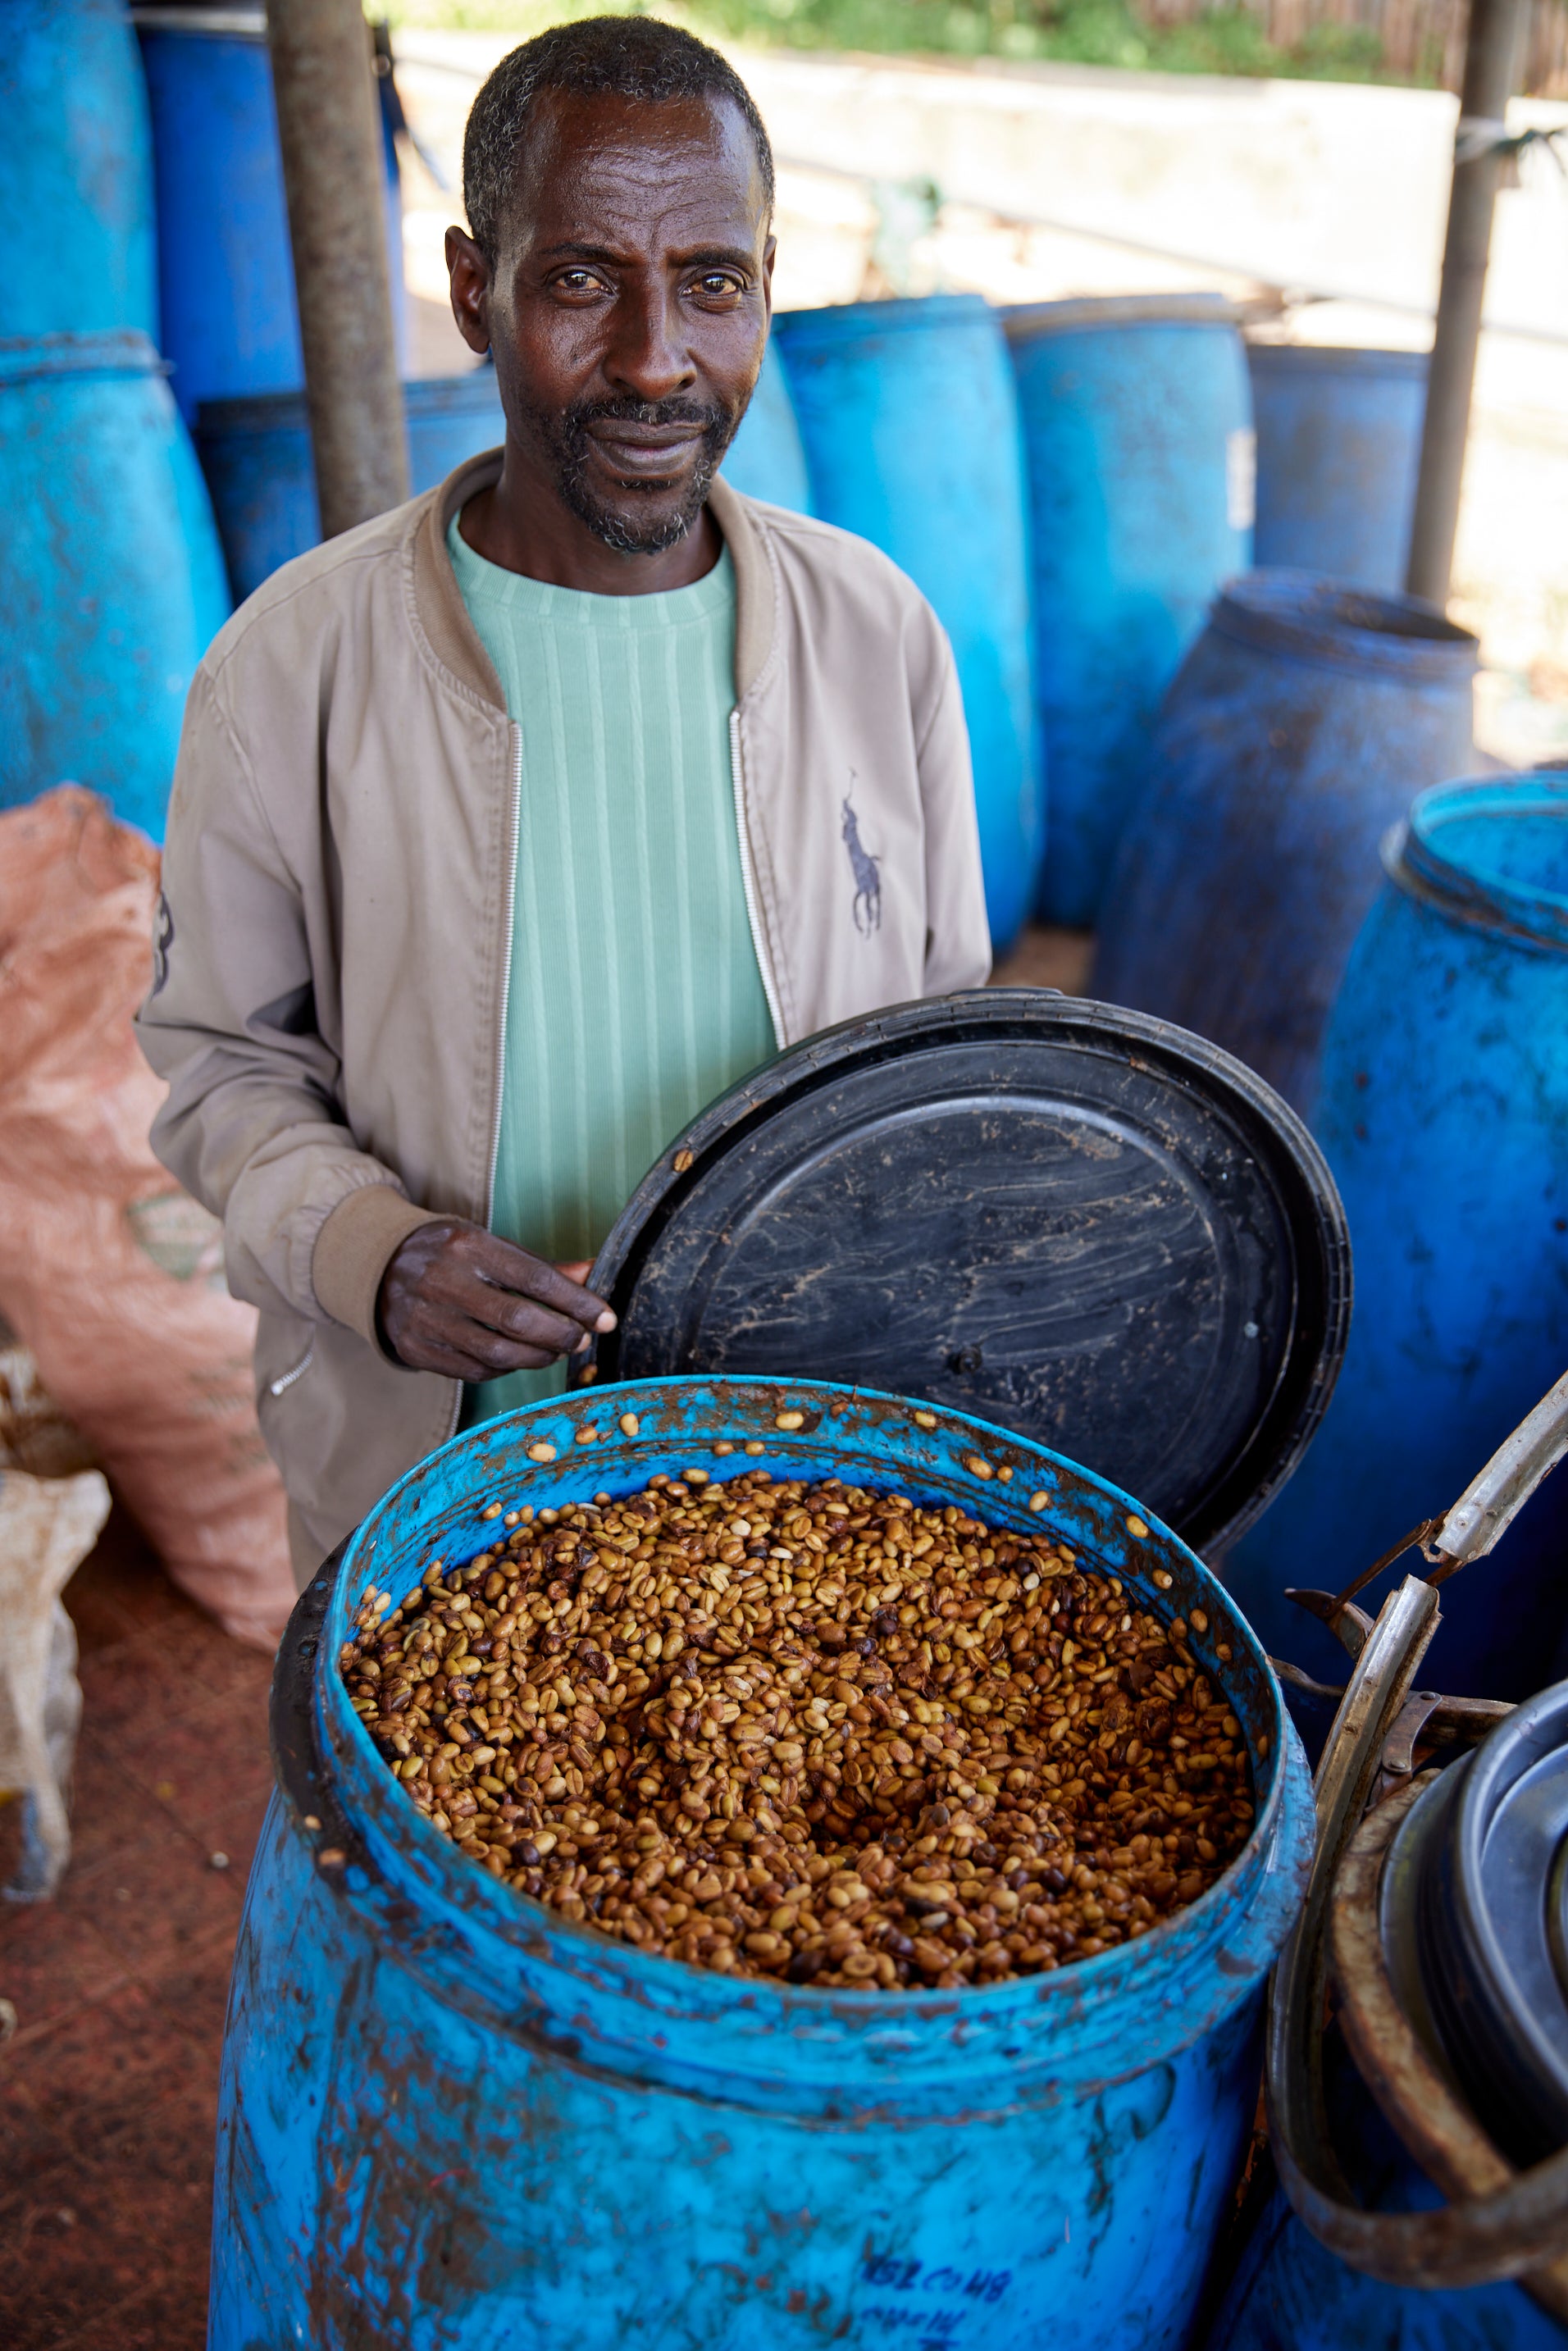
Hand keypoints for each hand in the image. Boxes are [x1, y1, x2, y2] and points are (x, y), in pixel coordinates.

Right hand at [376, 1219, 615, 1380]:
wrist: (378, 1268)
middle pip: (517, 1320)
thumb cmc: (450, 1256)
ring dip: (538, 1357)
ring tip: (556, 1350)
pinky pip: (474, 1371)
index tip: (605, 1318)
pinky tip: (519, 1358)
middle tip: (582, 1339)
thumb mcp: (491, 1246)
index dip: (577, 1302)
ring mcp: (425, 1319)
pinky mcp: (416, 1349)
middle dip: (561, 1335)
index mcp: (467, 1245)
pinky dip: (506, 1369)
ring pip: (497, 1354)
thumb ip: (541, 1265)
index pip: (534, 1278)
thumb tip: (592, 1273)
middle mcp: (443, 1281)